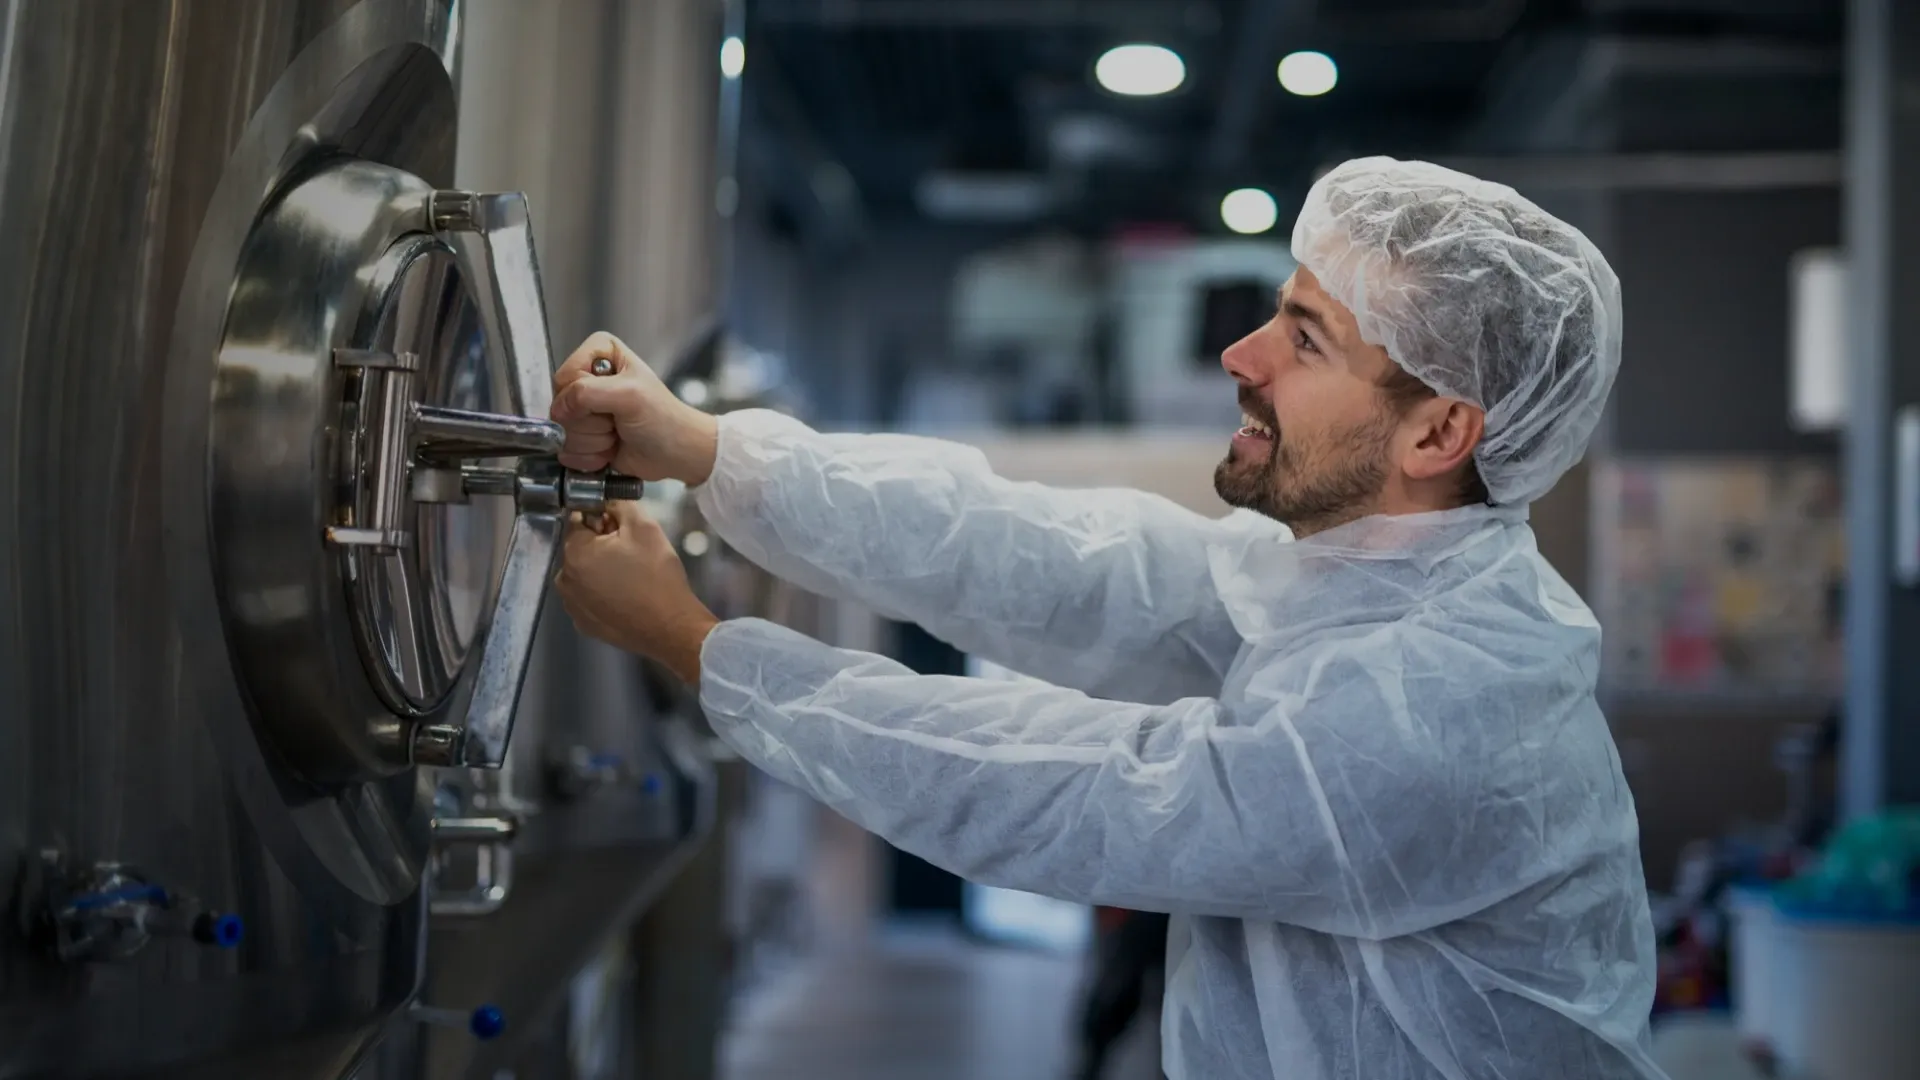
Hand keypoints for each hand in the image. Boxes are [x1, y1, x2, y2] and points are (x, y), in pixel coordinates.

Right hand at [550, 331, 719, 484]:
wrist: (677, 453)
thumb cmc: (663, 419)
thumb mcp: (629, 395)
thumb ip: (588, 393)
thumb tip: (559, 408)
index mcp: (599, 353)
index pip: (564, 377)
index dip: (582, 397)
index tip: (612, 404)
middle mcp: (588, 377)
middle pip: (560, 407)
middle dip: (591, 423)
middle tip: (618, 421)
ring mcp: (584, 409)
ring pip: (563, 432)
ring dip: (594, 441)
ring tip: (618, 434)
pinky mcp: (583, 436)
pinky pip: (567, 451)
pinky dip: (591, 456)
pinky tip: (611, 449)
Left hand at [555, 501, 719, 683]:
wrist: (671, 627)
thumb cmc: (657, 576)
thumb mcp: (644, 527)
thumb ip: (619, 504)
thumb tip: (606, 501)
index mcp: (574, 553)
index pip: (579, 520)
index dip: (602, 518)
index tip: (623, 528)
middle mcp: (565, 580)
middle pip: (580, 548)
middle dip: (601, 544)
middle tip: (633, 552)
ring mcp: (573, 606)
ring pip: (584, 574)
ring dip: (601, 569)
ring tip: (631, 576)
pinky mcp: (585, 625)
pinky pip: (589, 598)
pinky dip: (602, 593)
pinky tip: (626, 596)